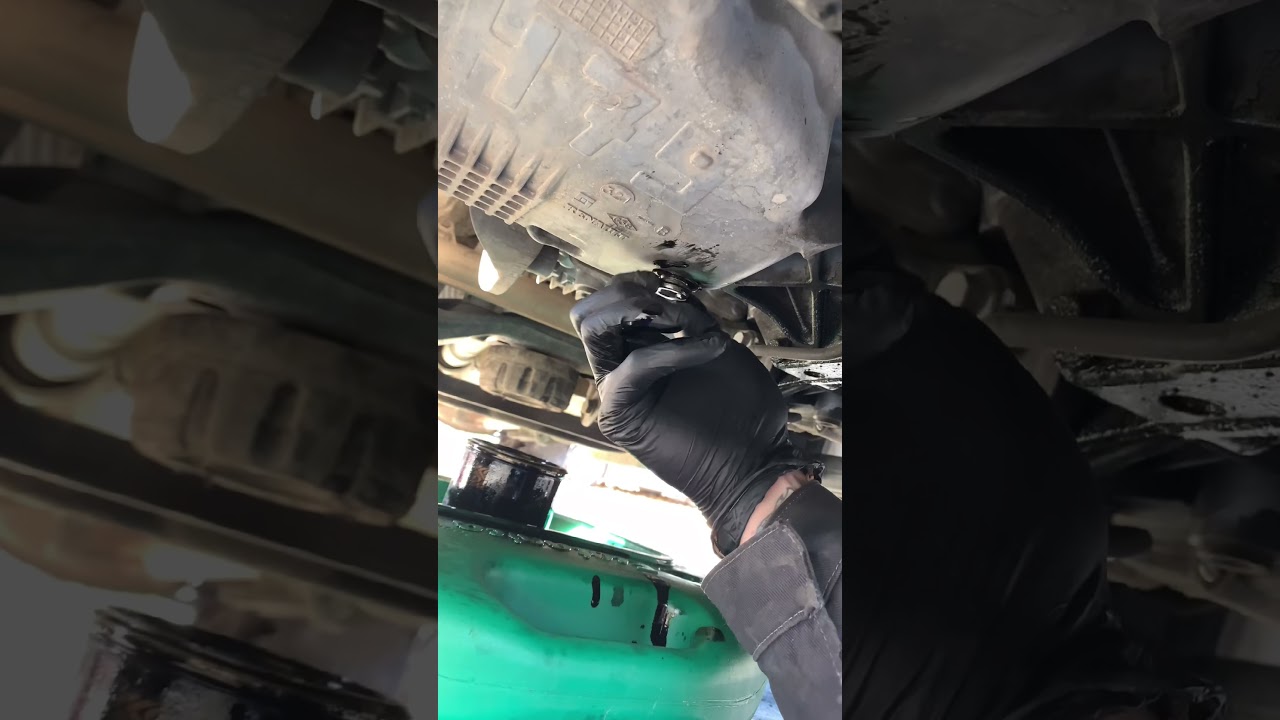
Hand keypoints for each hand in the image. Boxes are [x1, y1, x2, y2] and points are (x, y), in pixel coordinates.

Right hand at [571, 272, 798, 554]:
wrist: (753, 461)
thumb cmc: (742, 408)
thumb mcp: (716, 342)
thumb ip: (688, 318)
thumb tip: (668, 293)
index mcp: (640, 346)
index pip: (616, 299)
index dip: (647, 285)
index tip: (687, 297)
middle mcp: (620, 364)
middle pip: (593, 308)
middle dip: (634, 294)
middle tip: (677, 311)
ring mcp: (616, 387)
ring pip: (592, 328)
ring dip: (641, 312)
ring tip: (685, 325)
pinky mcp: (620, 413)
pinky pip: (632, 367)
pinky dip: (672, 352)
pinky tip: (708, 350)